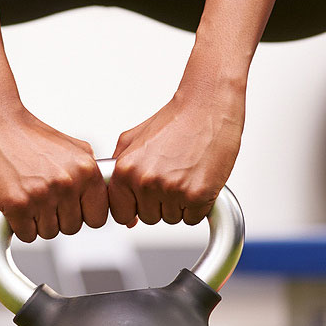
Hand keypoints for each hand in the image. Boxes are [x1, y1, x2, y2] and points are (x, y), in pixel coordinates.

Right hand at [0, 101, 106, 241]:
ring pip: (49, 233)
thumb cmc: (29, 136)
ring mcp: (43, 195)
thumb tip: (103, 197)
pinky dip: (19, 224)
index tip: (70, 206)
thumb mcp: (73, 149)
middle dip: (58, 217)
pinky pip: (27, 235)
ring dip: (37, 220)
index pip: (98, 217)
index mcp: (86, 169)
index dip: (82, 214)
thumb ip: (89, 174)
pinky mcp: (18, 204)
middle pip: (72, 228)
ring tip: (28, 193)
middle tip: (43, 195)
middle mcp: (67, 183)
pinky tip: (16, 201)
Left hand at [110, 80, 243, 226]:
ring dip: (180, 203)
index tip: (145, 195)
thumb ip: (119, 174)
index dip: (136, 207)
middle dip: (160, 203)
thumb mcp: (132, 141)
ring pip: (172, 219)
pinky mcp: (197, 195)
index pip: (122, 214)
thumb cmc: (175, 121)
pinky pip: (193, 218)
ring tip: (185, 173)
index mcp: (126, 170)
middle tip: (171, 175)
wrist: (207, 106)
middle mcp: (146, 181)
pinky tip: (198, 180)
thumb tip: (122, 212)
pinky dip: (198, 205)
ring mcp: (172, 190)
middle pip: (149, 218)